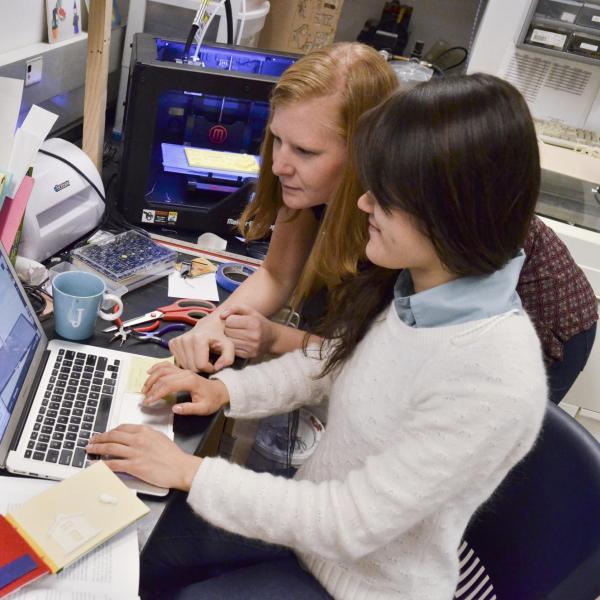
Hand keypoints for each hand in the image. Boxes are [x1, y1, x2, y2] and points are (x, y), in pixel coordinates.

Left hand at [86, 424, 200, 490]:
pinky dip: (101, 464)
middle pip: (113, 436)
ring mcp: (135, 453)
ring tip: (90, 449)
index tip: (106, 434)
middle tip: (92, 440)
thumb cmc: (173, 456)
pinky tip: (95, 464)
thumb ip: (146, 436)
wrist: (180, 467)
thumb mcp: (160, 438)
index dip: (111, 431)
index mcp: (145, 431)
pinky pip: (113, 464)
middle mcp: (138, 440)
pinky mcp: (133, 466)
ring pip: (110, 448)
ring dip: (97, 448)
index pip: (122, 428)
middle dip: (99, 438)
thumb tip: (135, 438)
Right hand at [142, 362, 229, 415]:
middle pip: (163, 377)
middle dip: (151, 388)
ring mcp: (183, 371)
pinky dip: (156, 367)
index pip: (168, 385)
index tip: (148, 401)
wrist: (220, 391)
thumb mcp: (203, 408)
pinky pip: (167, 365)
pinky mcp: (181, 371)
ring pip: (163, 370)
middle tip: (144, 398)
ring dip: (151, 378)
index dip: (156, 393)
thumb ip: (189, 409)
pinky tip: (149, 372)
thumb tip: (174, 409)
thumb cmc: (212, 400)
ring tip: (144, 389)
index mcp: (190, 382)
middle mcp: (185, 373)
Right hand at [168, 313, 234, 372]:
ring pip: (184, 367)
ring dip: (194, 365)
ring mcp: (177, 341)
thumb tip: (216, 368)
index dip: (210, 368)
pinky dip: (187, 362)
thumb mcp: (229, 346)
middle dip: (202, 368)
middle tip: (208, 360)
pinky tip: (194, 355)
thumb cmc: (220, 336)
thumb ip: (228, 358)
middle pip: (191, 368)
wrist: (210, 325)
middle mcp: (185, 339)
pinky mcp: (172, 344)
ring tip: (202, 357)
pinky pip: (178, 363)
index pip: (201, 366)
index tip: (214, 363)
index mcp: (199, 338)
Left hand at [220, 304, 275, 358]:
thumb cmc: (259, 322)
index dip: (230, 320)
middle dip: (229, 328)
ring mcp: (251, 347)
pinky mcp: (249, 355)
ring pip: (228, 341)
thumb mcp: (250, 311)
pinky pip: (233, 350)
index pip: (229, 321)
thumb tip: (221, 316)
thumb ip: (234, 308)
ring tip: (237, 334)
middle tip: (236, 328)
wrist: (273, 338)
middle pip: (227, 331)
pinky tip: (240, 341)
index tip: (236, 320)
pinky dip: (234, 345)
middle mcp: (253, 336)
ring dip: (230, 337)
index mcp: (253, 323)